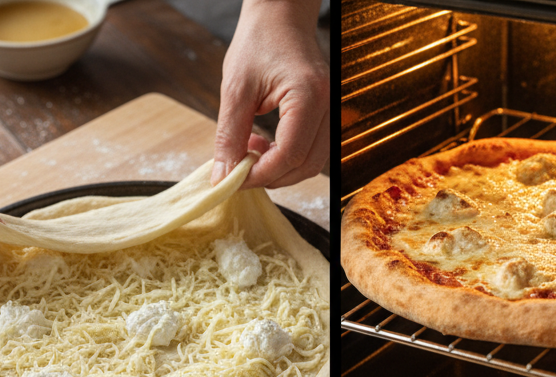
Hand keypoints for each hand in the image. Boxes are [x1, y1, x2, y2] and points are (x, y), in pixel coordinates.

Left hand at [211, 0, 328, 189]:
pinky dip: (288, 159)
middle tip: (240, 169)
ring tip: (251, 150)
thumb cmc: (259, 41)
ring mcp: (331, 111)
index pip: (289, 154)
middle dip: (271, 176)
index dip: (261, 175)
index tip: (235, 180)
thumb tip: (223, 176)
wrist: (280, 16)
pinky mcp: (326, 116)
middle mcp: (328, 106)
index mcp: (309, 95)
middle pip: (305, 166)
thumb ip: (229, 136)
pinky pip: (311, 151)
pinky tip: (265, 145)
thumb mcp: (235, 89)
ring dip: (280, 170)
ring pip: (311, 164)